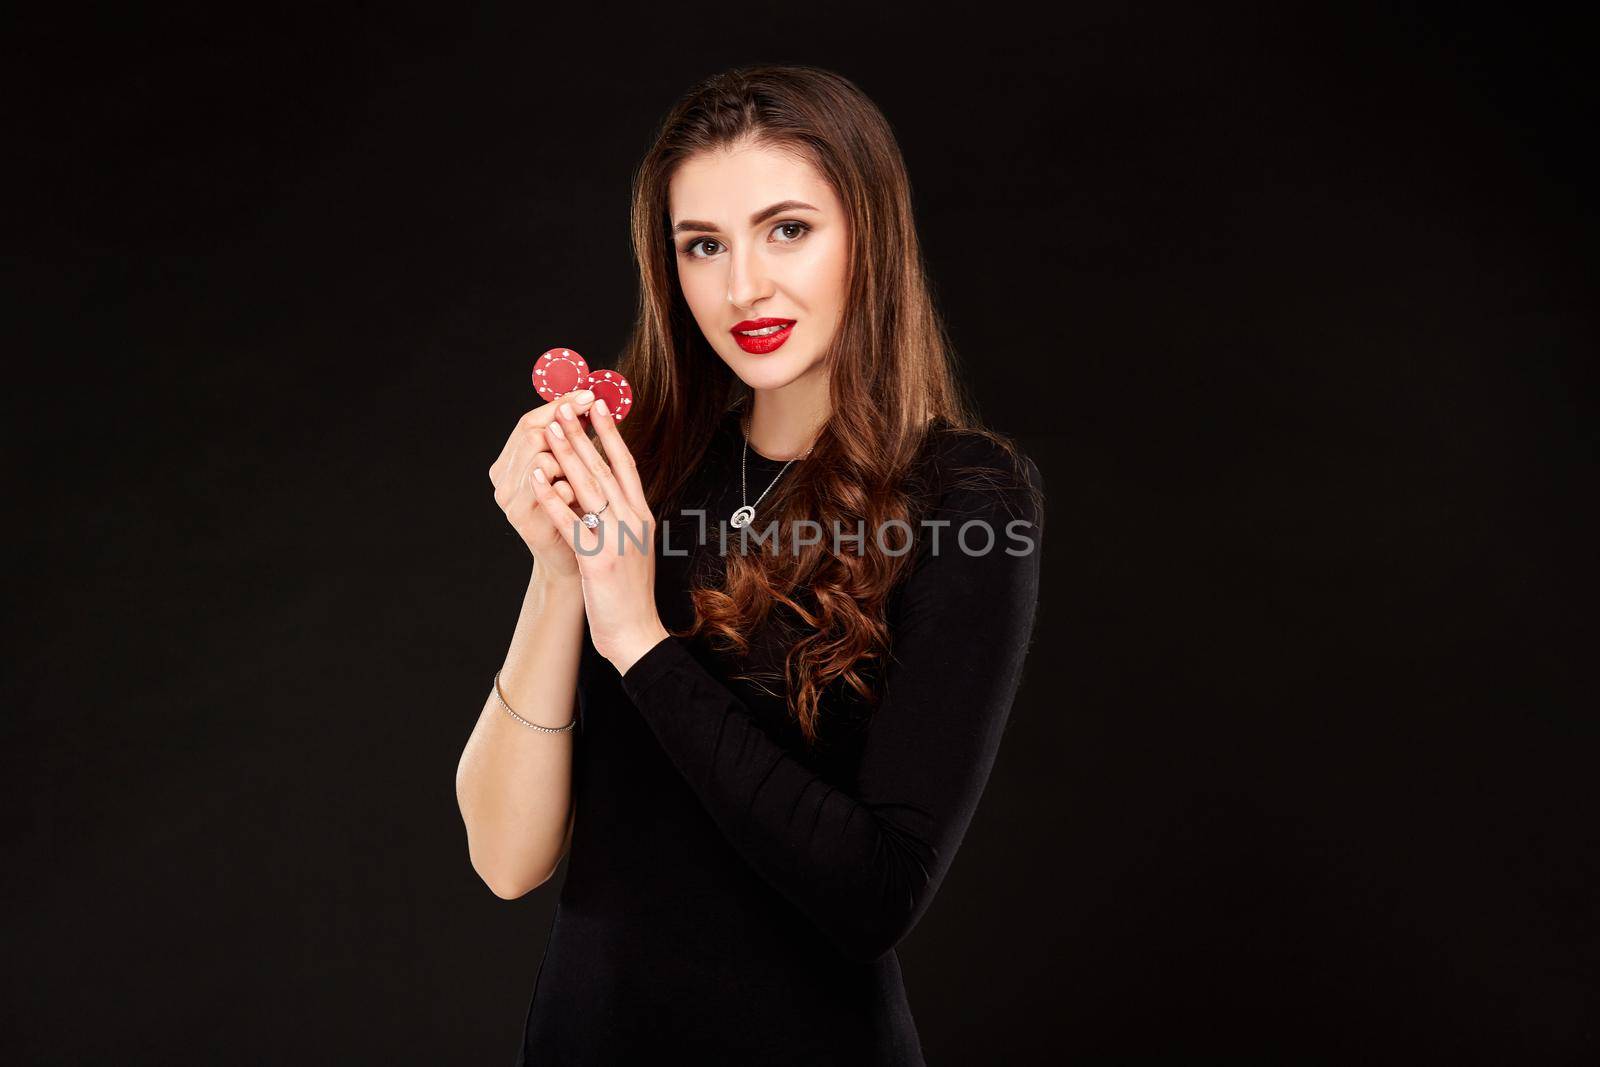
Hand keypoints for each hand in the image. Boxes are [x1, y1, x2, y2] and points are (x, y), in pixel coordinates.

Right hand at [488, 388, 597, 579]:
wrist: (573, 563)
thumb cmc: (577, 515)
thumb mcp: (573, 472)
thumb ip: (573, 441)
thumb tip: (592, 400)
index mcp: (512, 462)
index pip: (531, 421)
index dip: (561, 405)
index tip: (590, 395)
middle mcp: (504, 478)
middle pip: (531, 434)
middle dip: (565, 423)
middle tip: (592, 412)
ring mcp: (510, 500)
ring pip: (540, 459)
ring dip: (568, 459)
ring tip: (583, 469)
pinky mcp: (524, 521)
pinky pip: (549, 492)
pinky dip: (569, 490)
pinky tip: (580, 497)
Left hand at [528, 397, 669, 672]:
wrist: (636, 631)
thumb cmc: (630, 590)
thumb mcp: (633, 543)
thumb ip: (622, 514)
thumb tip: (602, 486)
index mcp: (642, 514)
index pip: (626, 464)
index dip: (612, 433)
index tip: (599, 405)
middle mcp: (633, 520)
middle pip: (605, 468)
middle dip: (584, 434)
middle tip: (566, 405)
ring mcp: (617, 538)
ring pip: (589, 487)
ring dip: (568, 454)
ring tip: (550, 427)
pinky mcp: (598, 559)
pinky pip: (572, 521)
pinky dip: (553, 497)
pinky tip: (539, 477)